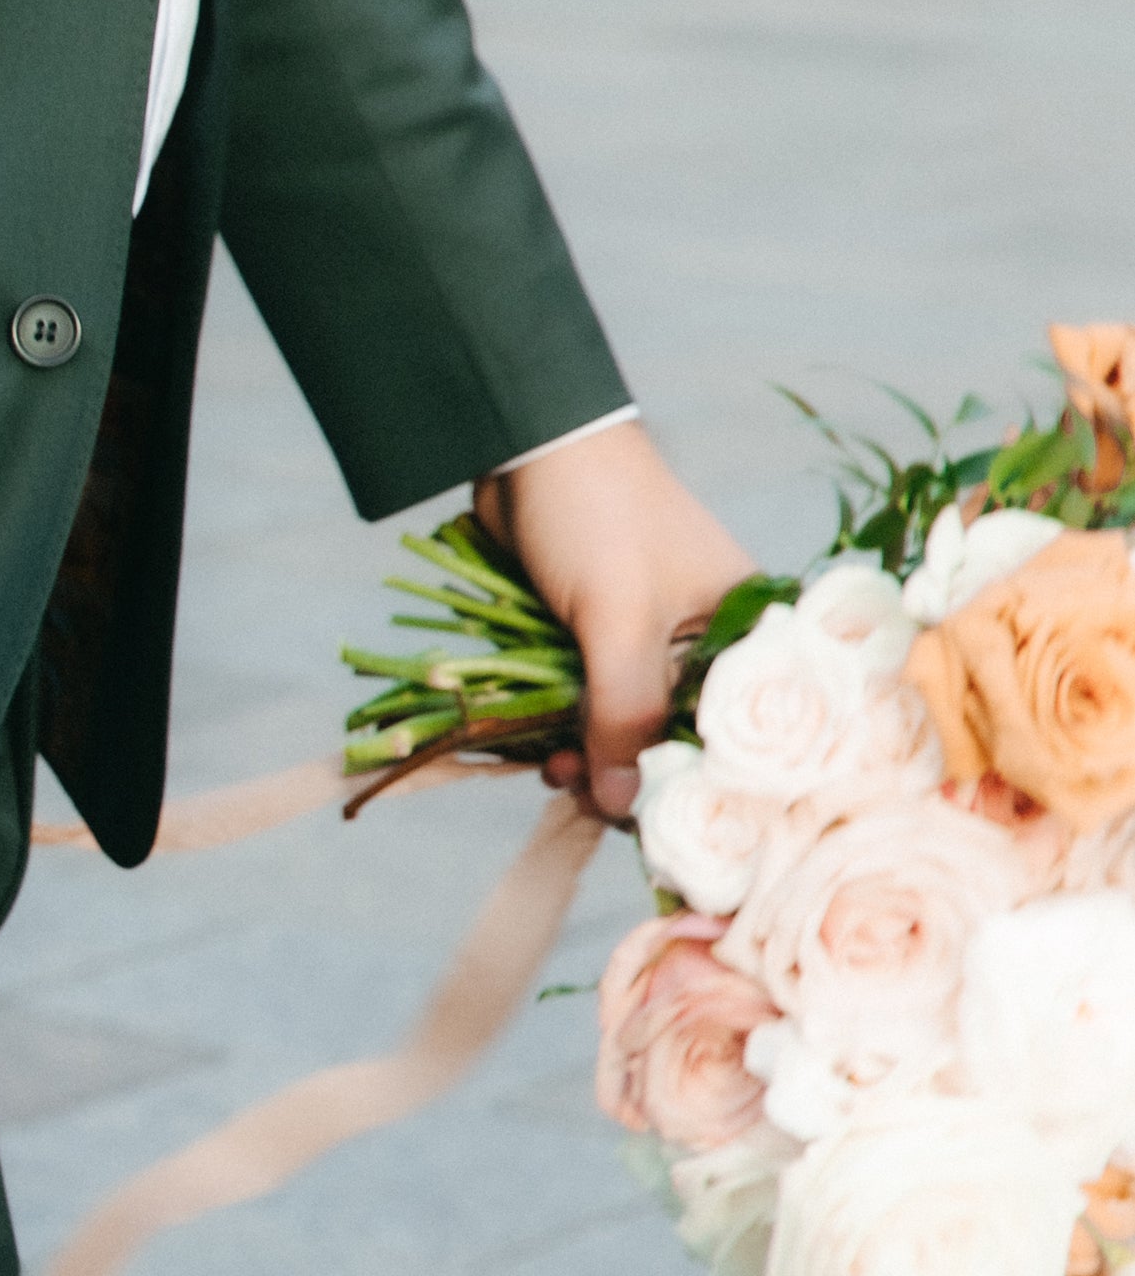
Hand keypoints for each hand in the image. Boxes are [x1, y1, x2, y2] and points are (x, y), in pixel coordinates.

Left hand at [480, 418, 754, 819]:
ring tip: (557, 773)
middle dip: (635, 776)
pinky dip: (569, 734)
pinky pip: (590, 706)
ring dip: (592, 760)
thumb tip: (626, 805)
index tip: (666, 829)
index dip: (706, 783)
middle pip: (681, 736)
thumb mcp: (619, 620)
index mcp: (748, 630)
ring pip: (627, 727)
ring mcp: (648, 642)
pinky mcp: (595, 640)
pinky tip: (544, 754)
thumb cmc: (598, 518)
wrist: (526, 447)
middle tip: (590, 800)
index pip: (743, 730)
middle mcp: (708, 641)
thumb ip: (624, 712)